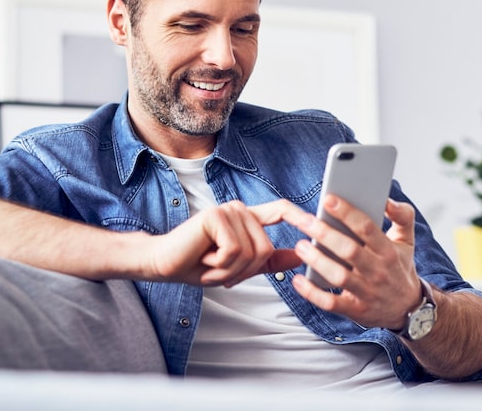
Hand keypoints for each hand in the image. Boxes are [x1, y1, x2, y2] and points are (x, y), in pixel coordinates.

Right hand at [146, 199, 304, 286]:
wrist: (163, 265)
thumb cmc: (198, 265)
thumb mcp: (239, 267)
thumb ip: (268, 260)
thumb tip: (300, 256)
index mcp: (247, 219)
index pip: (281, 210)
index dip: (301, 216)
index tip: (318, 223)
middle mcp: (239, 210)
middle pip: (266, 248)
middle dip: (244, 271)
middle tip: (219, 271)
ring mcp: (227, 210)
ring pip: (252, 252)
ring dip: (230, 270)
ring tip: (210, 265)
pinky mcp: (215, 217)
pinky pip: (235, 251)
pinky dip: (220, 265)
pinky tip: (204, 260)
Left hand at [291, 196, 422, 329]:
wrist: (408, 309)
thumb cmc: (400, 269)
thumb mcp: (408, 241)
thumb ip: (403, 216)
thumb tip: (388, 200)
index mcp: (388, 251)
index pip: (367, 228)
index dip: (347, 213)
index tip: (329, 199)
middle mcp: (378, 271)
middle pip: (349, 250)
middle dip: (325, 234)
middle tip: (305, 220)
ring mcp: (366, 292)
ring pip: (339, 276)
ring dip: (318, 261)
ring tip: (301, 246)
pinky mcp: (356, 310)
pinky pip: (331, 303)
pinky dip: (313, 293)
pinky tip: (298, 280)